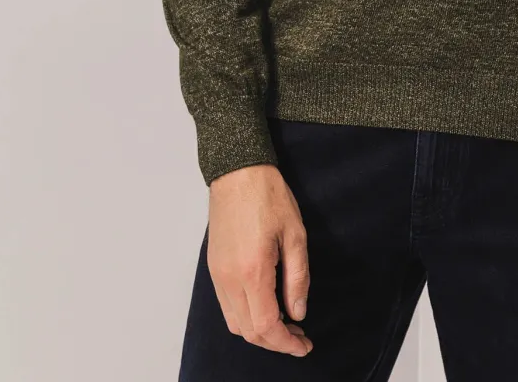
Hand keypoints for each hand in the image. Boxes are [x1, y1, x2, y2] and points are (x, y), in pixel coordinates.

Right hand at [207, 163, 312, 356]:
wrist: (237, 171)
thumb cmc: (269, 197)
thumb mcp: (295, 234)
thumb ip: (298, 277)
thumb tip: (298, 312)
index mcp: (252, 271)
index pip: (267, 326)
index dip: (286, 343)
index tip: (304, 345)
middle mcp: (229, 279)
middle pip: (248, 331)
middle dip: (275, 341)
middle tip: (299, 336)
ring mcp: (217, 275)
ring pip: (234, 323)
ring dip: (259, 331)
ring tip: (285, 323)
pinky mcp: (213, 267)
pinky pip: (227, 306)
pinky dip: (245, 316)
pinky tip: (265, 306)